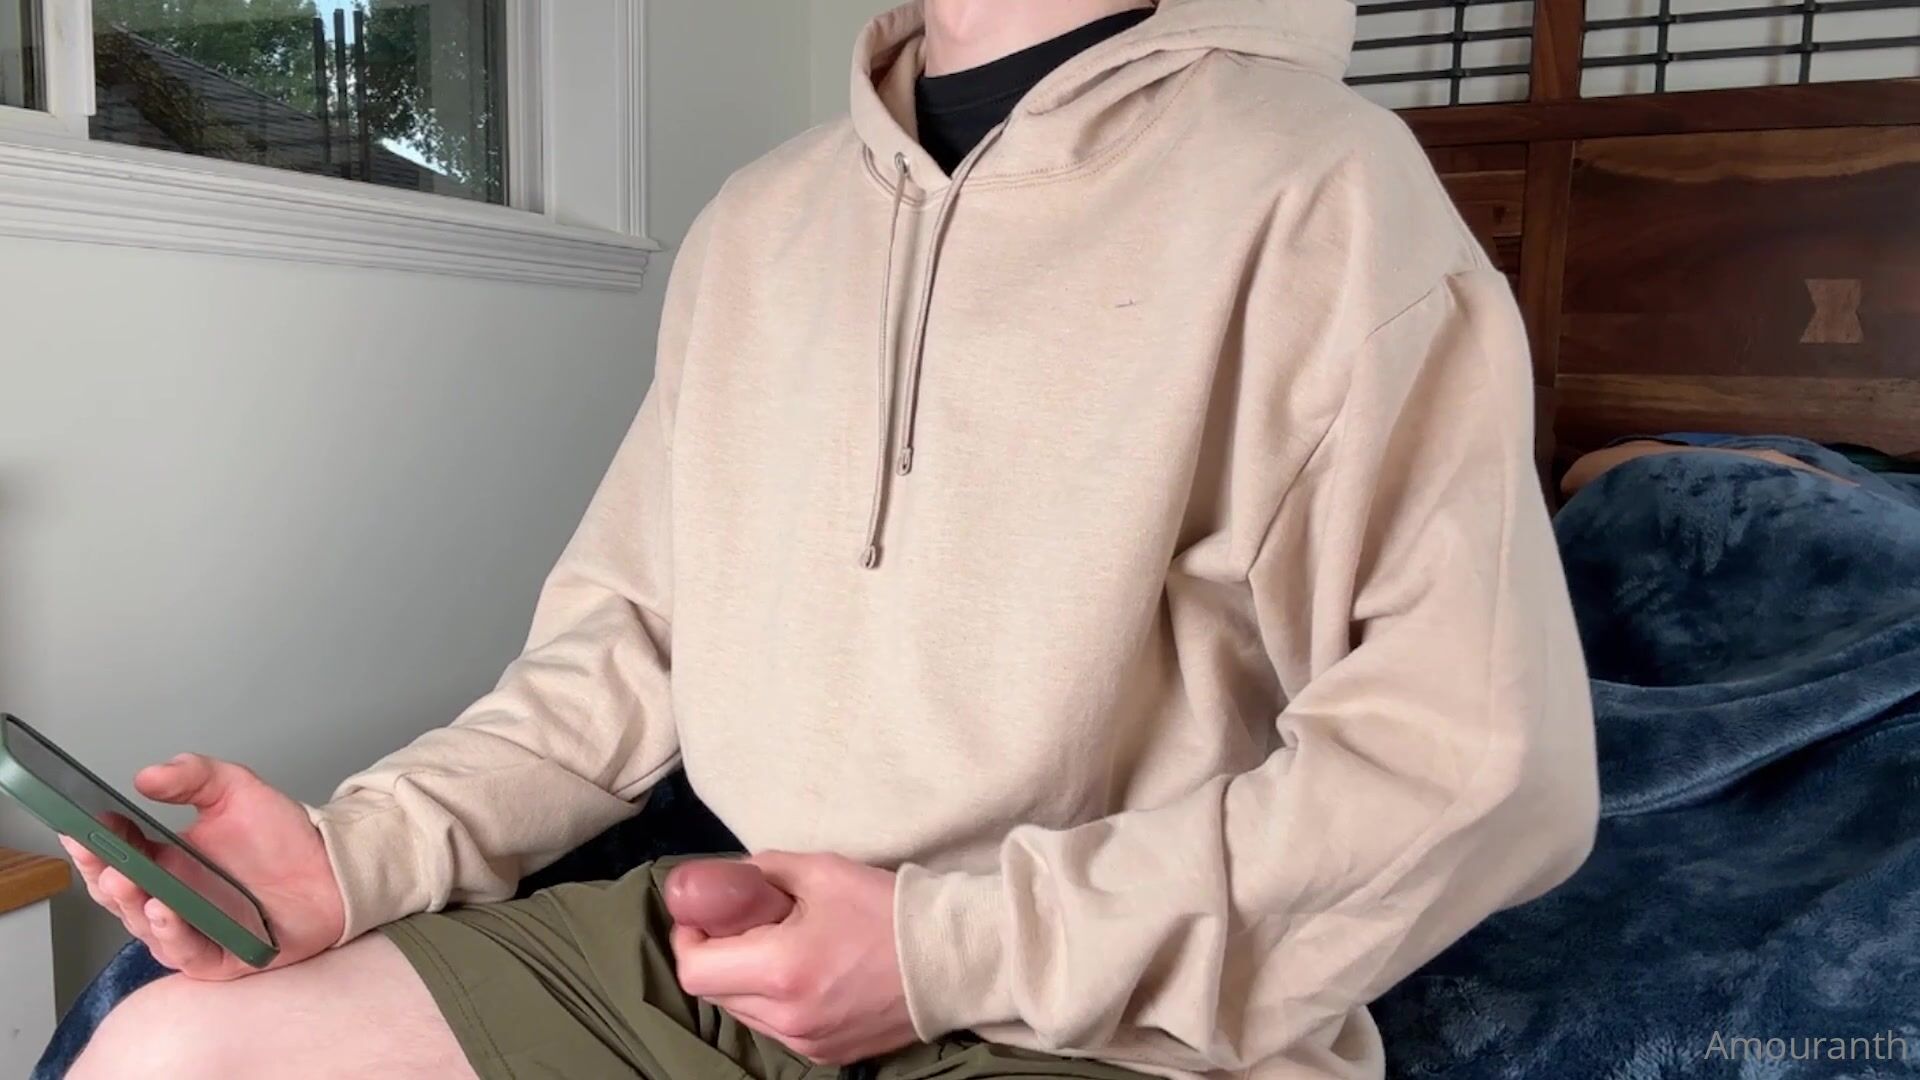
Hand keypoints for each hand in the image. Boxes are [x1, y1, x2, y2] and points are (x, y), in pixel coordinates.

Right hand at [60, 754, 346, 980]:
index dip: (91, 846)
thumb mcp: (235, 790)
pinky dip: (173, 935)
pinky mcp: (221, 958)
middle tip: (102, 857)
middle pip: (121, 897)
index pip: (113, 858)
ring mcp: (193, 931)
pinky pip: (188, 955)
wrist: (333, 866)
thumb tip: (147, 776)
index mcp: (164, 863)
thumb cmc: (282, 836)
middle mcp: (171, 900)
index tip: (78, 827)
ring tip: (128, 881)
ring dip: (132, 906)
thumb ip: (193, 776)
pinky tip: (166, 910)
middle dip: (105, 877)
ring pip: (146, 928)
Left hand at [671, 852, 914, 1064]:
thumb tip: (729, 878)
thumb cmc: (886, 908)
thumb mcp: (822, 870)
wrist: (952, 960)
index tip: (704, 914)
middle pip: (713, 993)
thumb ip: (764, 871)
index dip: (689, 938)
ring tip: (776, 948)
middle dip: (714, 956)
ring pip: (742, 1014)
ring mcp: (806, 1042)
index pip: (695, 970)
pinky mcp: (825, 1055)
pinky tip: (802, 974)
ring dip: (742, 981)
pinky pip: (774, 1029)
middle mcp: (787, 1016)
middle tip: (739, 924)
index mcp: (781, 969)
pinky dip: (772, 1002)